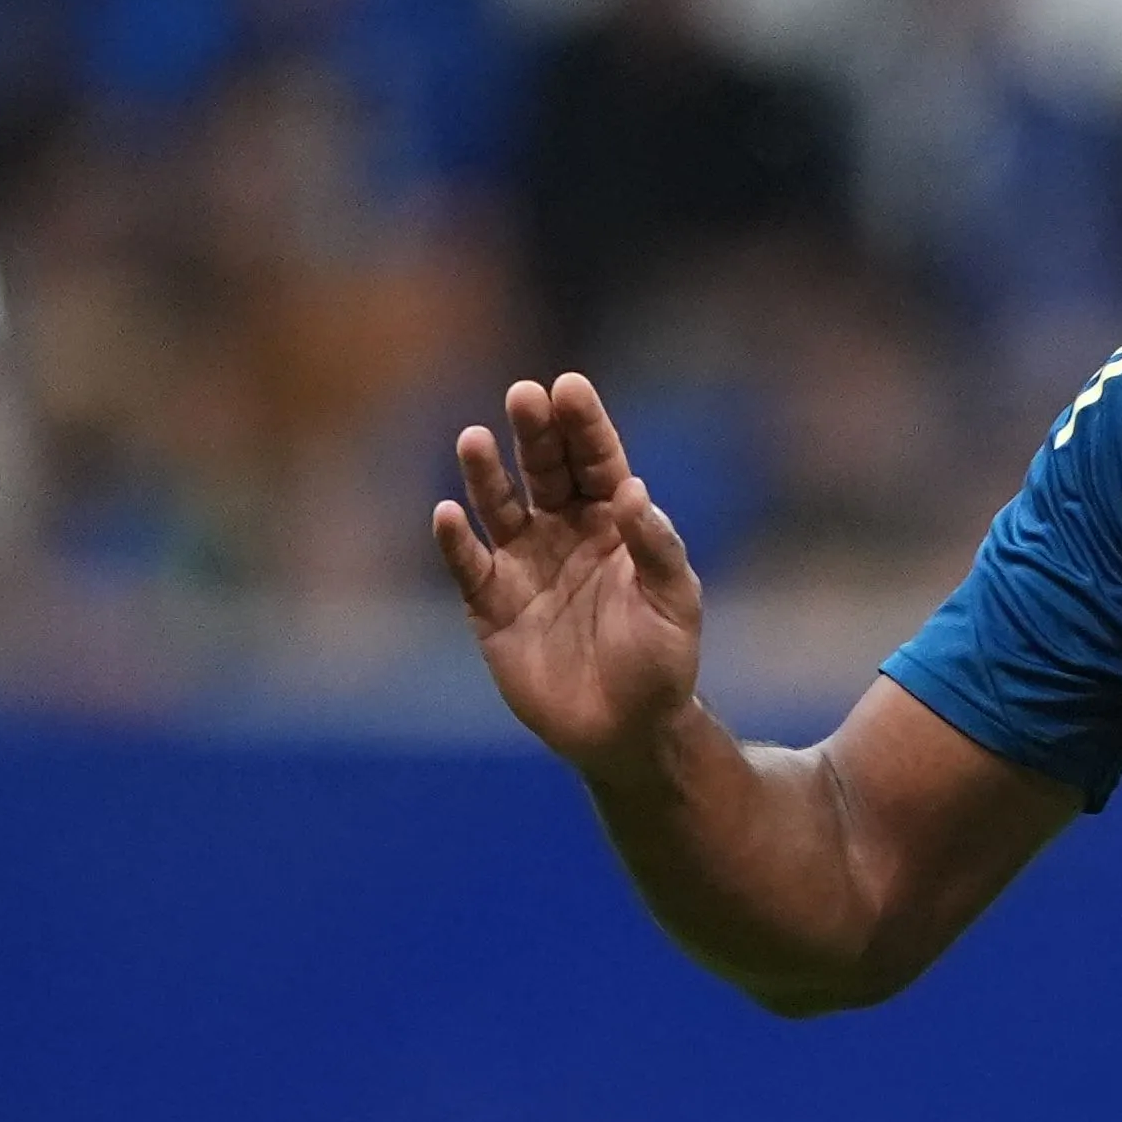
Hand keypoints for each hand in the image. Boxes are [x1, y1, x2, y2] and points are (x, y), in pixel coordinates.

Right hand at [435, 374, 702, 780]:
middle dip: (534, 433)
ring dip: (485, 474)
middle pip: (545, 469)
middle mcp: (564, 532)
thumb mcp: (674, 605)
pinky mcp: (491, 605)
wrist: (627, 732)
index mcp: (615, 523)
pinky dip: (456, 541)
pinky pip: (470, 566)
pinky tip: (447, 515)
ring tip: (474, 439)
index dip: (584, 425)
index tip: (569, 388)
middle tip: (524, 396)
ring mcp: (524, 565)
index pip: (597, 461)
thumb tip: (635, 491)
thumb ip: (658, 549)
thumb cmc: (661, 663)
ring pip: (499, 507)